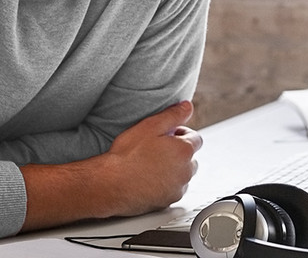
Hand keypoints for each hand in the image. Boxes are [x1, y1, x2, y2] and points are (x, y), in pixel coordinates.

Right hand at [104, 100, 202, 214]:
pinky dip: (166, 184)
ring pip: (183, 174)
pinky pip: (173, 190)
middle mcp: (185, 172)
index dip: (181, 133)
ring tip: (152, 163)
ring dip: (174, 168)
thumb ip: (173, 114)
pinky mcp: (167, 202)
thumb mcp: (150, 125)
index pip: (196, 138)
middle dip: (178, 151)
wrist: (111, 183)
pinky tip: (149, 178)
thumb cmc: (128, 155)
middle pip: (191, 157)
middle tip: (157, 147)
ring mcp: (177, 189)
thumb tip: (188, 106)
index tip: (167, 133)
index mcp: (184, 151)